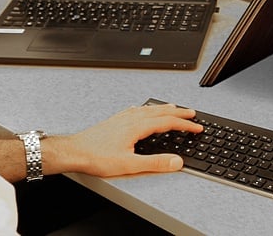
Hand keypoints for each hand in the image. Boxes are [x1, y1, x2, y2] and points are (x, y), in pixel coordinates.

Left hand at [43, 103, 201, 177]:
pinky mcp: (115, 121)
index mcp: (137, 126)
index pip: (167, 122)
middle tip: (192, 114)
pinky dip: (146, 108)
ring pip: (148, 109)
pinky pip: (136, 110)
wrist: (75, 151)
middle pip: (160, 112)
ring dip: (164, 109)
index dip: (184, 125)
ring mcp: (123, 118)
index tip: (197, 127)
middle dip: (178, 113)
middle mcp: (131, 118)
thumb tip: (177, 161)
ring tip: (173, 108)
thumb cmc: (97, 157)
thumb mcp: (130, 164)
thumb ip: (155, 163)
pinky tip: (143, 110)